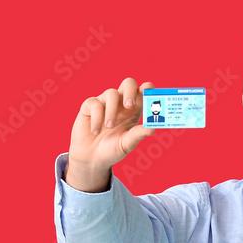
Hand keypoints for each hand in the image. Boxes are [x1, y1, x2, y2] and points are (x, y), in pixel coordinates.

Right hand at [66, 77, 155, 191]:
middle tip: (129, 106)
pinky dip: (97, 118)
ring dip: (112, 111)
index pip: (143, 92)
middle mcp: (120, 103)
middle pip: (128, 83)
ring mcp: (105, 102)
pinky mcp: (89, 106)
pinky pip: (95, 103)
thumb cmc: (112, 150)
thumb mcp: (127, 144)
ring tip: (109, 127)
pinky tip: (96, 131)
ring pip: (111, 93)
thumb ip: (138, 135)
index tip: (149, 92)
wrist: (91, 158)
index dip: (147, 89)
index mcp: (134, 110)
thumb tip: (152, 129)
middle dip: (130, 91)